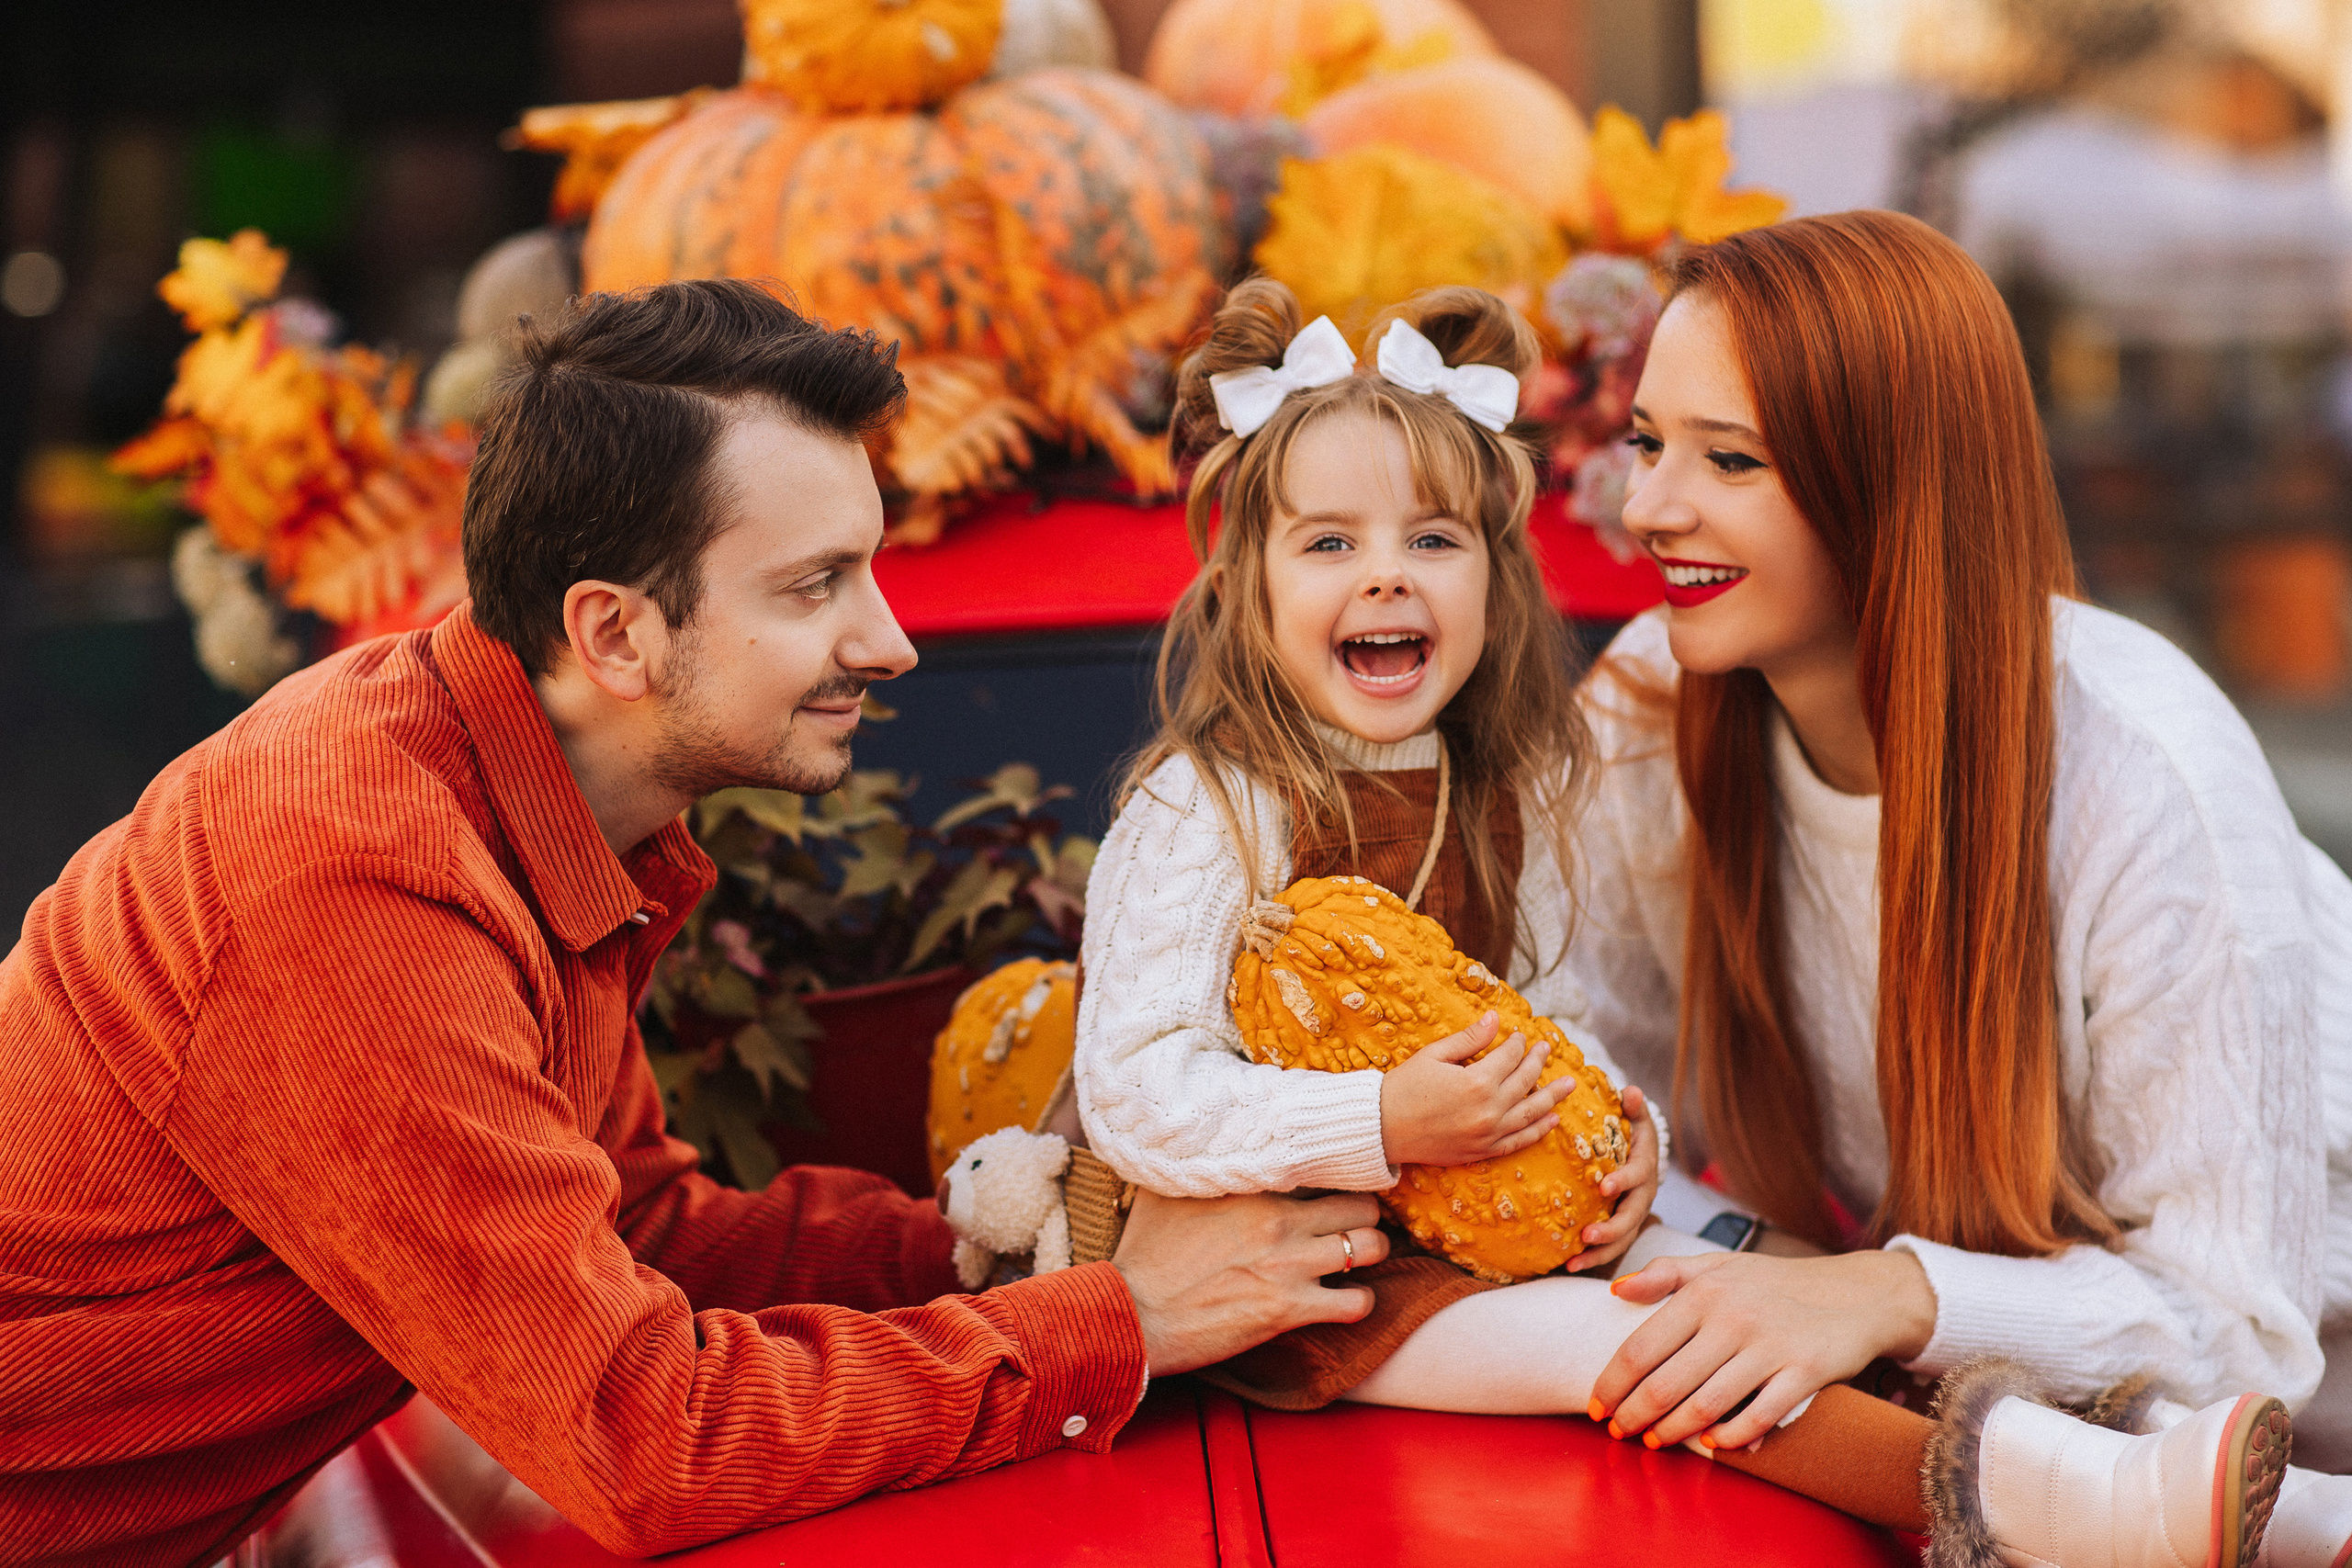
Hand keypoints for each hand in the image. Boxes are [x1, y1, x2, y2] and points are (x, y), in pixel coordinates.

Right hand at [1112, 1188, 1390, 1374]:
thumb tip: (1191, 1140)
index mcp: (1253, 1188)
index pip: (1323, 1166)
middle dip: (1364, 1214)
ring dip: (1369, 1253)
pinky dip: (1359, 1302)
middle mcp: (1279, 1221)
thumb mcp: (1163, 1192)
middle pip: (1362, 1204)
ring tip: (1355, 1260)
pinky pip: (1356, 1303)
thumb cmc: (1144, 1254)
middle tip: (1354, 1224)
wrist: (1133, 1314)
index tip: (1337, 1183)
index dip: (1337, 1175)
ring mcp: (1289, 1267)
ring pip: (1370, 1248)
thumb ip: (1193, 1167)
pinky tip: (1343, 1301)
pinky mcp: (1289, 1310)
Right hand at [1380, 1011, 1571, 1168]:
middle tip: (1546, 1049)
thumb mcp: (1434, 1055)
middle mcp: (1489, 1110)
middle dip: (1538, 1062)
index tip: (1519, 1036)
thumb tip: (1496, 1019)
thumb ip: (1469, 1039)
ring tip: (1570, 1084)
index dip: (1516, 1043)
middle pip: (1525, 1081)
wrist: (1381, 1128)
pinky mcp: (1482, 1151)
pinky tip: (1552, 1120)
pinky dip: (1538, 1131)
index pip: (1509, 1057)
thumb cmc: (1403, 1087)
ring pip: (1531, 1112)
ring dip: (1552, 1097)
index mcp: (1476, 1082)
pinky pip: (1519, 1141)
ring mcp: (1488, 1134)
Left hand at [1565, 1083, 1658, 1273]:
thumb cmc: (1632, 1131)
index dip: (1623, 1180)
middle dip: (1611, 1229)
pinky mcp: (1621, 1227)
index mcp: (1644, 1167)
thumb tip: (1630, 1092)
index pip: (1637, 1176)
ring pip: (1622, 1239)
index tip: (1605, 1185)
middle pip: (1631, 1217)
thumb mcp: (1636, 1116)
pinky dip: (1592, 1257)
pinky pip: (1610, 1247)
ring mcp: (1633, 1214)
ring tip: (1575, 1260)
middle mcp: (1642, 1195)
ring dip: (1600, 1252)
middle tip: (1588, 1235)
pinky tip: (1569, 1265)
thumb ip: (1633, 1106)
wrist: (1641, 1153)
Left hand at [1586, 1249, 1936, 1450]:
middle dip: (1635, 1414)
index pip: (1642, 1345)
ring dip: (1673, 1431)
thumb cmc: (1776, 1282)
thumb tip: (1615, 1289)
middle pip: (1667, 1381)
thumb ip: (1666, 1273)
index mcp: (1704, 1291)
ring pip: (1707, 1405)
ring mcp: (1771, 1347)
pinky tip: (1711, 1444)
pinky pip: (1759, 1417)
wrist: (1855, 1292)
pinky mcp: (1805, 1373)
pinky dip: (1731, 1437)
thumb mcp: (1720, 1264)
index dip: (1613, 1382)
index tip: (1598, 1406)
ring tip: (1654, 1442)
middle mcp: (1734, 1317)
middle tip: (1618, 1433)